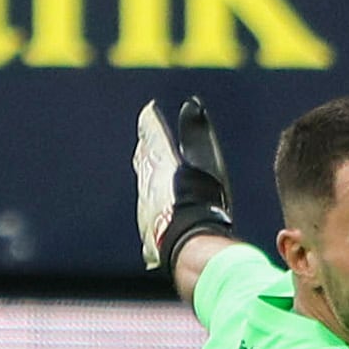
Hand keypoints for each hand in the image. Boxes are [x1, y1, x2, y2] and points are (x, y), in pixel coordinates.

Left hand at [135, 96, 233, 269]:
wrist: (187, 244)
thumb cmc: (199, 200)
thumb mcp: (204, 162)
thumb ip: (197, 134)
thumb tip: (191, 104)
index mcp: (159, 165)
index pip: (151, 136)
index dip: (150, 123)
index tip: (148, 110)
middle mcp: (147, 185)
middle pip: (144, 161)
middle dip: (145, 149)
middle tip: (143, 139)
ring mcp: (146, 209)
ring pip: (144, 185)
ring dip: (146, 174)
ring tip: (148, 168)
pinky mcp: (150, 231)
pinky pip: (148, 208)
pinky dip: (152, 200)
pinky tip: (156, 207)